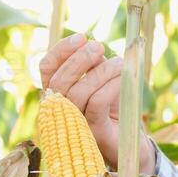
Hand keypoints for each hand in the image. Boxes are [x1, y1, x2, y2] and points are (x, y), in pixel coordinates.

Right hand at [38, 32, 154, 173]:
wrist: (131, 140)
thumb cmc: (113, 107)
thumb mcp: (101, 80)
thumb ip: (93, 65)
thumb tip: (93, 47)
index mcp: (57, 93)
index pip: (47, 68)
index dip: (61, 50)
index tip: (82, 37)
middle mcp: (59, 110)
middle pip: (58, 81)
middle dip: (79, 59)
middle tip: (99, 46)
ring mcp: (74, 124)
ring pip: (77, 92)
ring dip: (100, 72)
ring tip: (119, 63)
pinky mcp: (93, 133)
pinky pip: (96, 104)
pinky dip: (110, 85)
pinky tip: (122, 77)